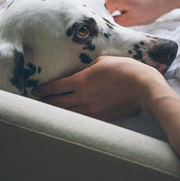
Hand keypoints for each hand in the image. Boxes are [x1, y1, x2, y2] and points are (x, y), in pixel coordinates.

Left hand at [34, 56, 168, 120]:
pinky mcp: (101, 117)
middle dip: (46, 102)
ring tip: (49, 111)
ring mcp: (91, 109)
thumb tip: (81, 73)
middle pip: (57, 102)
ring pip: (67, 113)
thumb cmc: (125, 69)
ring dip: (57, 112)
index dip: (43, 89)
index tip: (37, 90)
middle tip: (38, 102)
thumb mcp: (102, 61)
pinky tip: (69, 117)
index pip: (55, 87)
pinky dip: (72, 118)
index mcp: (81, 81)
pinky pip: (81, 119)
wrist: (143, 87)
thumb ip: (87, 68)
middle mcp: (82, 97)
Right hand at [103, 0, 179, 26]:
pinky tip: (122, 15)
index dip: (103, 26)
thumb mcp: (131, 21)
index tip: (107, 34)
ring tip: (119, 22)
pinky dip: (114, 9)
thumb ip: (114, 25)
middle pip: (100, 10)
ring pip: (105, 6)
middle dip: (105, 19)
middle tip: (113, 30)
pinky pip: (111, 1)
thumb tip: (104, 29)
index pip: (99, 16)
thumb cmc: (151, 7)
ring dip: (109, 14)